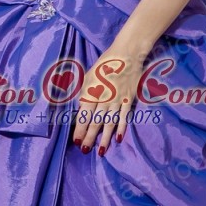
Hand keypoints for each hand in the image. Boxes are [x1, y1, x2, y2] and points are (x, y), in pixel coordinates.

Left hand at [72, 41, 145, 156]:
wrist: (127, 54)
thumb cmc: (105, 64)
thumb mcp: (89, 74)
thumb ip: (84, 91)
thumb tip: (80, 107)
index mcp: (92, 89)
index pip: (84, 113)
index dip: (80, 128)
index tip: (76, 141)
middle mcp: (104, 96)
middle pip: (96, 120)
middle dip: (89, 136)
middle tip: (84, 150)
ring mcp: (118, 99)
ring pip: (110, 121)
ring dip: (104, 137)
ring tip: (100, 151)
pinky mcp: (129, 99)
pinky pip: (124, 116)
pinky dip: (121, 127)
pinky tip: (117, 138)